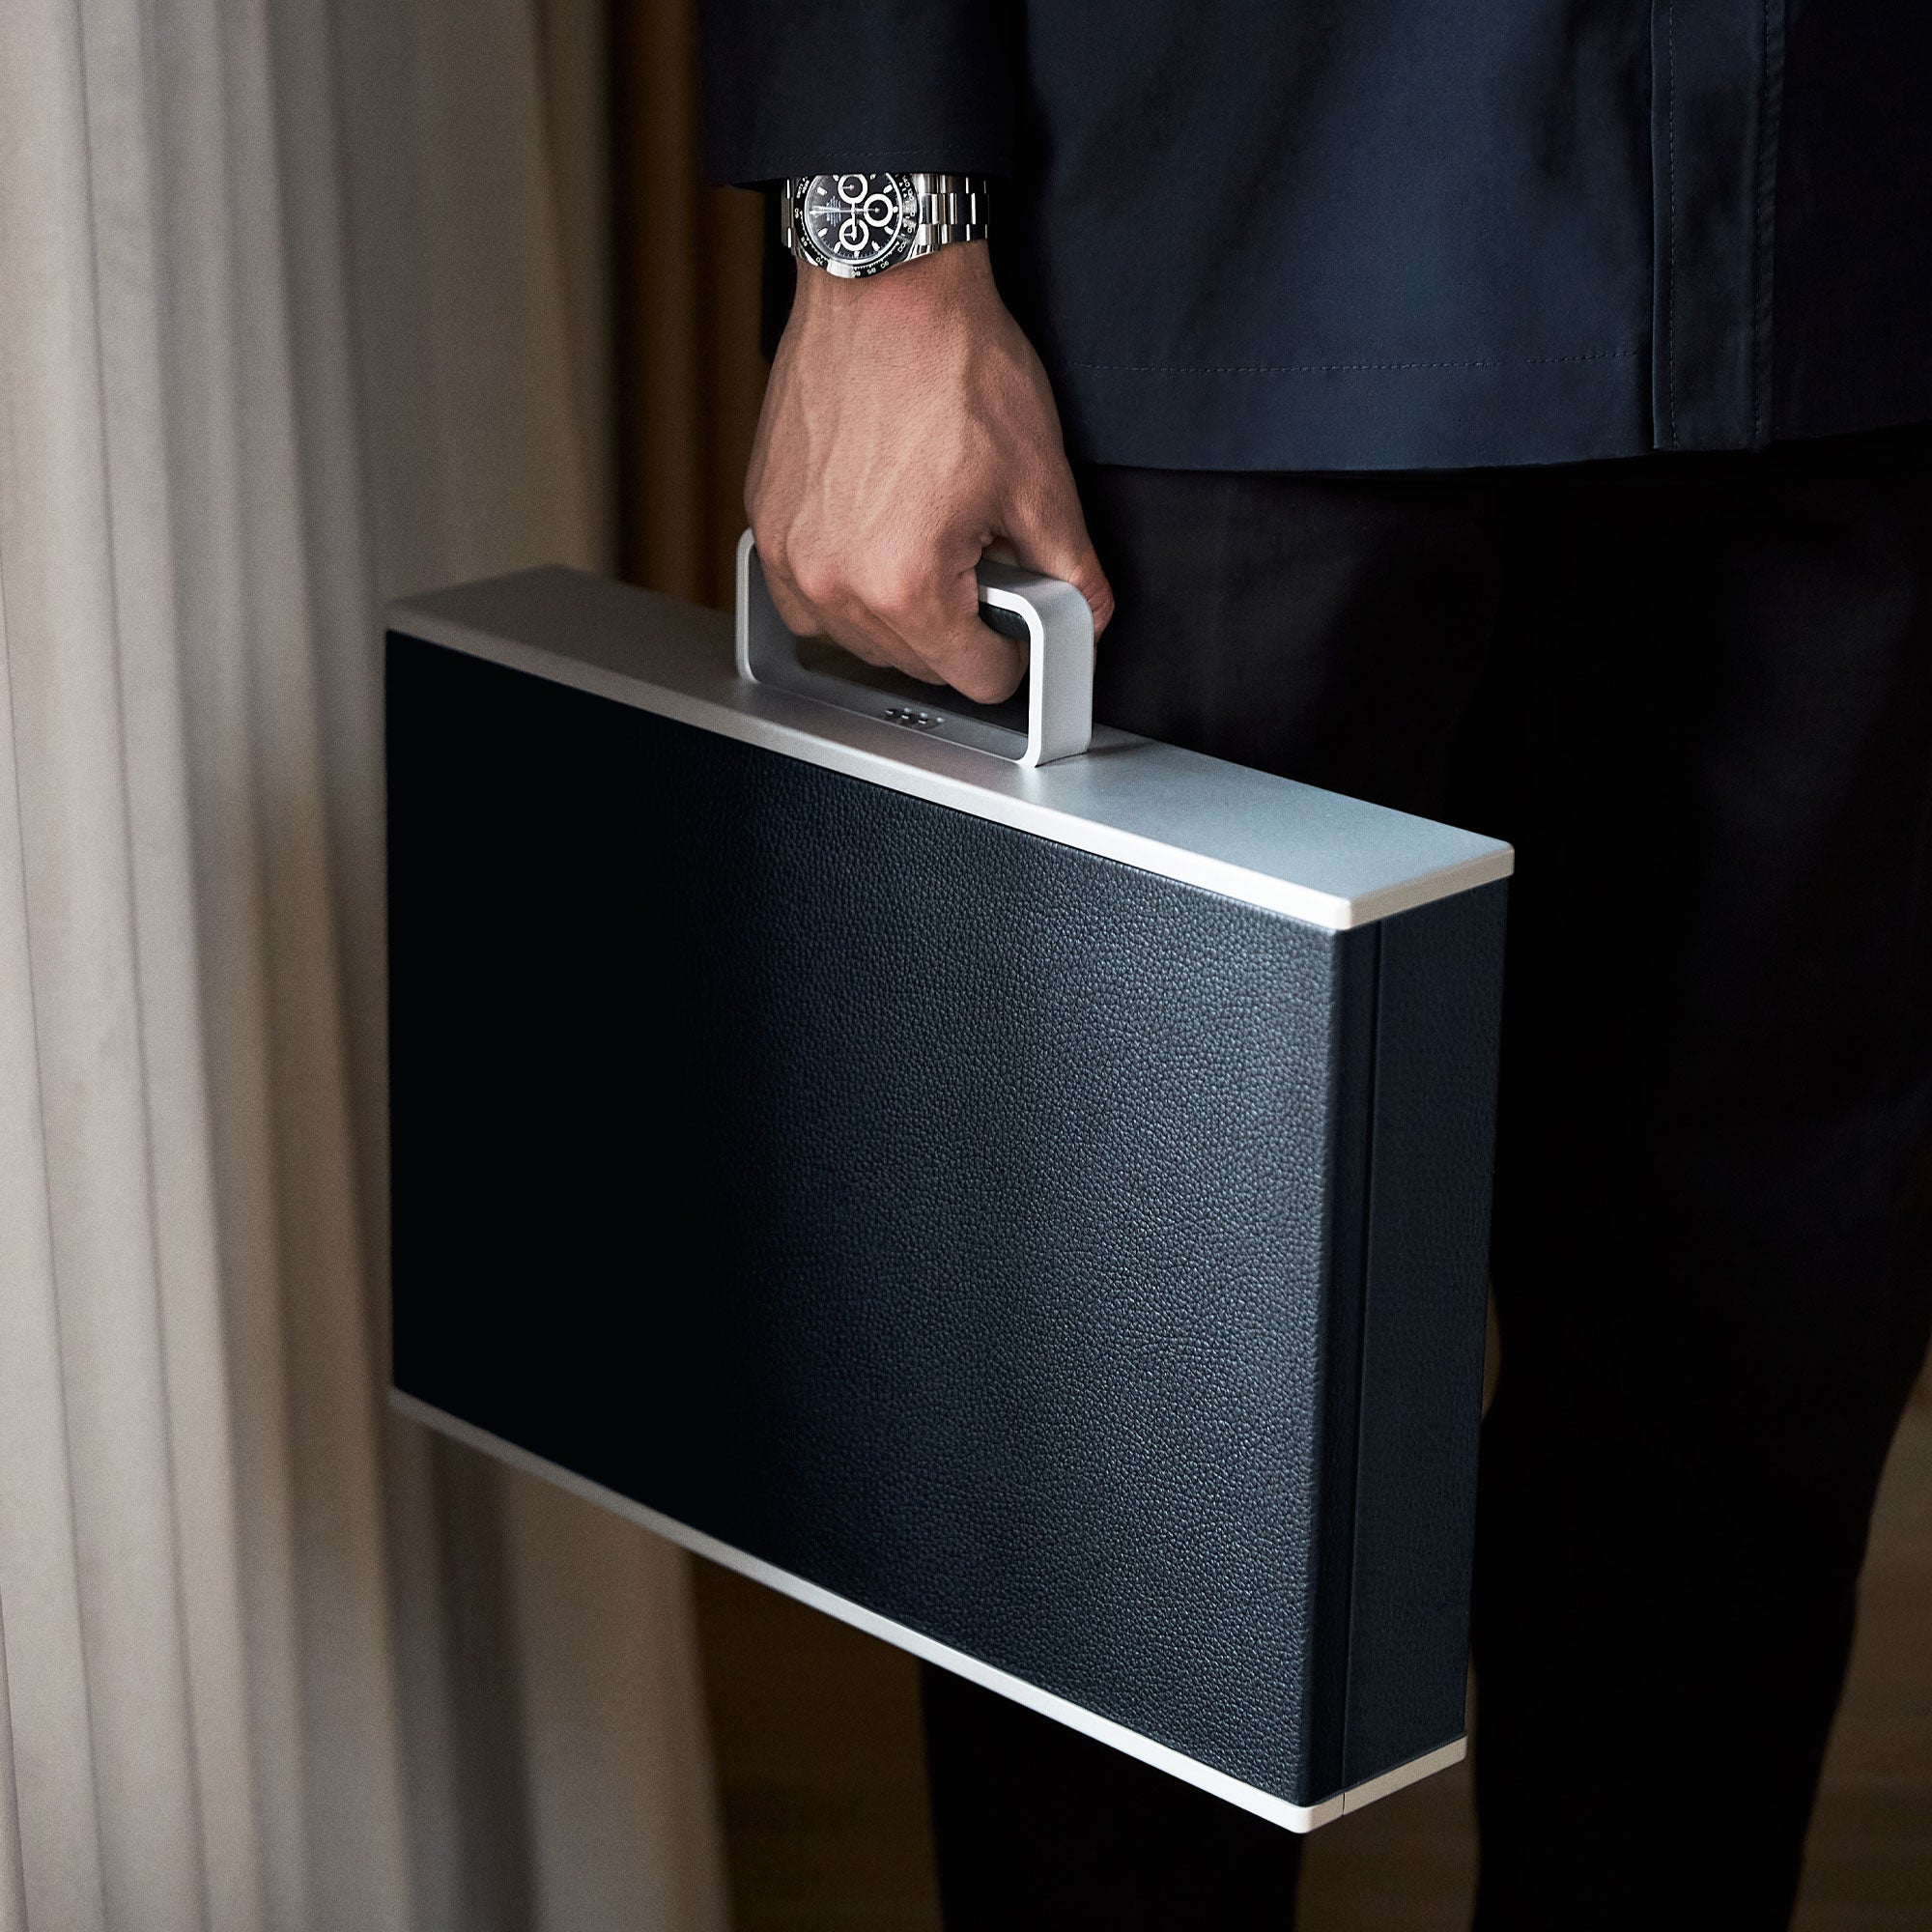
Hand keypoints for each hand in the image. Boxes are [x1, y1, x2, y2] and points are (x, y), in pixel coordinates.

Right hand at [747, 242, 1112, 703]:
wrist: (885, 284)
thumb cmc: (953, 362)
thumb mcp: (1040, 478)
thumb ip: (1072, 572)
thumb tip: (1087, 619)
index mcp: (906, 586)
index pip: (974, 680)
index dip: (1012, 656)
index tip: (1017, 628)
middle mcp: (834, 582)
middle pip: (913, 665)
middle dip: (956, 627)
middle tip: (979, 563)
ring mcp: (789, 554)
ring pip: (855, 639)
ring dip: (897, 614)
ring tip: (928, 544)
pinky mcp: (764, 521)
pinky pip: (805, 596)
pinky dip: (844, 585)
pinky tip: (877, 539)